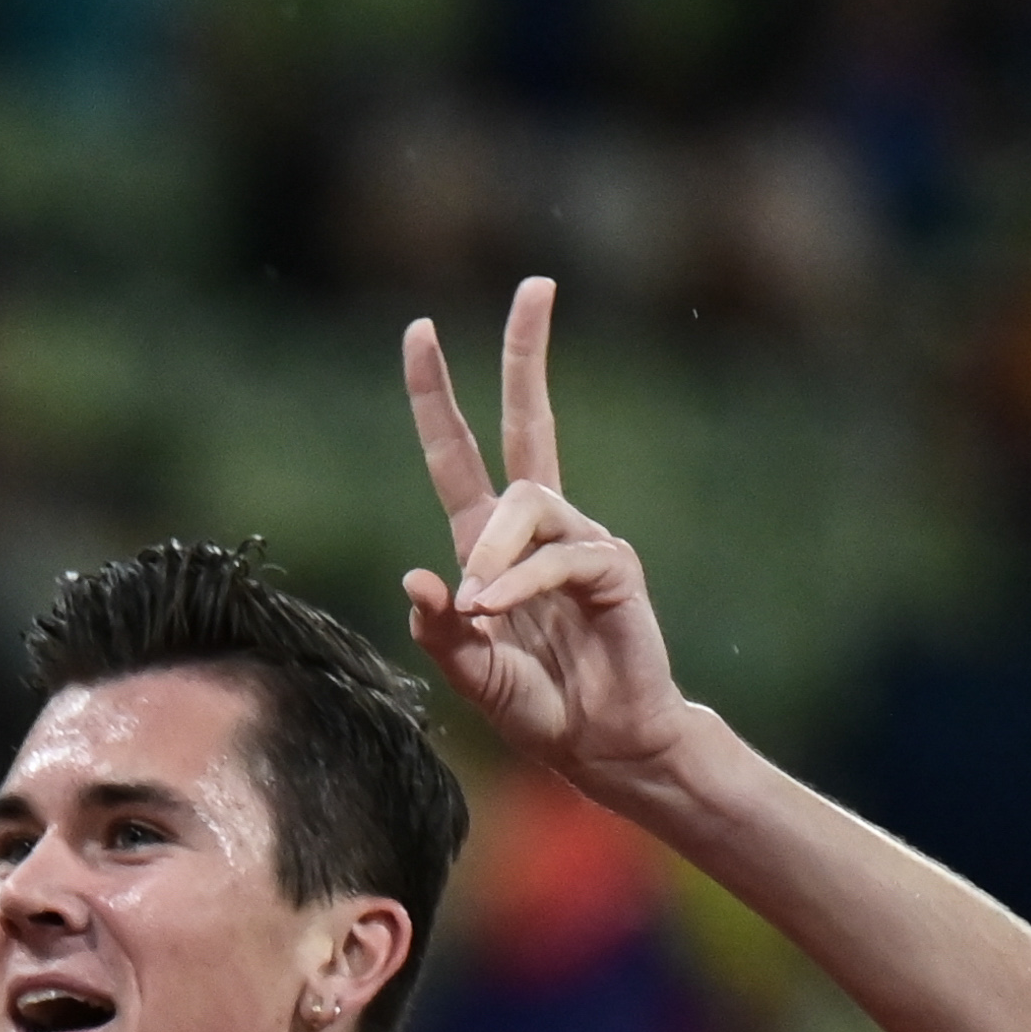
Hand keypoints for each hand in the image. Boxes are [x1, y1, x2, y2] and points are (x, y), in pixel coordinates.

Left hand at [400, 277, 696, 797]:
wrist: (602, 746)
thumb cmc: (538, 707)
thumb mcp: (471, 672)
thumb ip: (440, 632)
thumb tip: (416, 582)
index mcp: (488, 544)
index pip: (460, 452)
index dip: (436, 394)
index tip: (421, 329)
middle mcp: (536, 529)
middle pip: (527, 422)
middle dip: (527, 354)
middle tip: (536, 285)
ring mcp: (580, 540)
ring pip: (527, 502)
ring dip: (492, 554)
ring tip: (481, 612)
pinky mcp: (614, 567)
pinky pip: (559, 555)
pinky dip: (521, 581)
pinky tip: (496, 611)